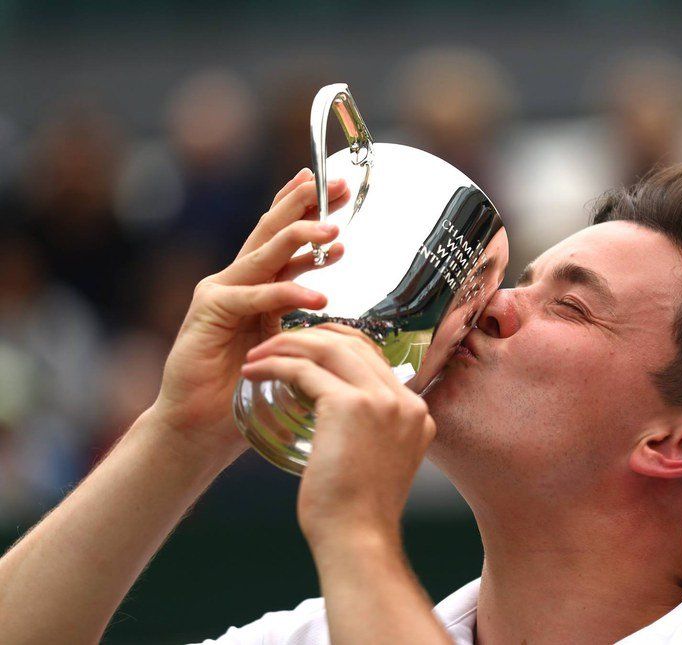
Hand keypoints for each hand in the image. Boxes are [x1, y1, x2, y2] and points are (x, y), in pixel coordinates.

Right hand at [149, 169, 349, 462]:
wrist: (200, 426)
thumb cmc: (244, 389)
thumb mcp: (284, 347)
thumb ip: (304, 324)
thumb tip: (340, 313)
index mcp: (256, 284)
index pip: (283, 237)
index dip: (309, 209)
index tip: (341, 189)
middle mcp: (237, 279)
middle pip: (275, 231)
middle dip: (308, 206)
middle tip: (341, 187)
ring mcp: (220, 291)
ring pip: (265, 253)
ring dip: (302, 238)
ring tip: (335, 231)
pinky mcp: (210, 312)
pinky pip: (255, 296)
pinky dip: (287, 293)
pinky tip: (318, 294)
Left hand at [240, 324, 436, 545]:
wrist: (358, 539)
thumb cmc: (358, 512)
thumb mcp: (379, 462)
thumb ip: (372, 434)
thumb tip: (338, 416)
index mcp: (416, 412)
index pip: (377, 360)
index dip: (339, 346)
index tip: (307, 350)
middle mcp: (404, 401)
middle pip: (356, 344)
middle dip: (312, 337)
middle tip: (277, 344)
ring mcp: (382, 401)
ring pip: (331, 348)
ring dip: (289, 345)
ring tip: (259, 354)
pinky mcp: (351, 406)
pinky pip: (305, 369)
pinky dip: (276, 364)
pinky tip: (254, 371)